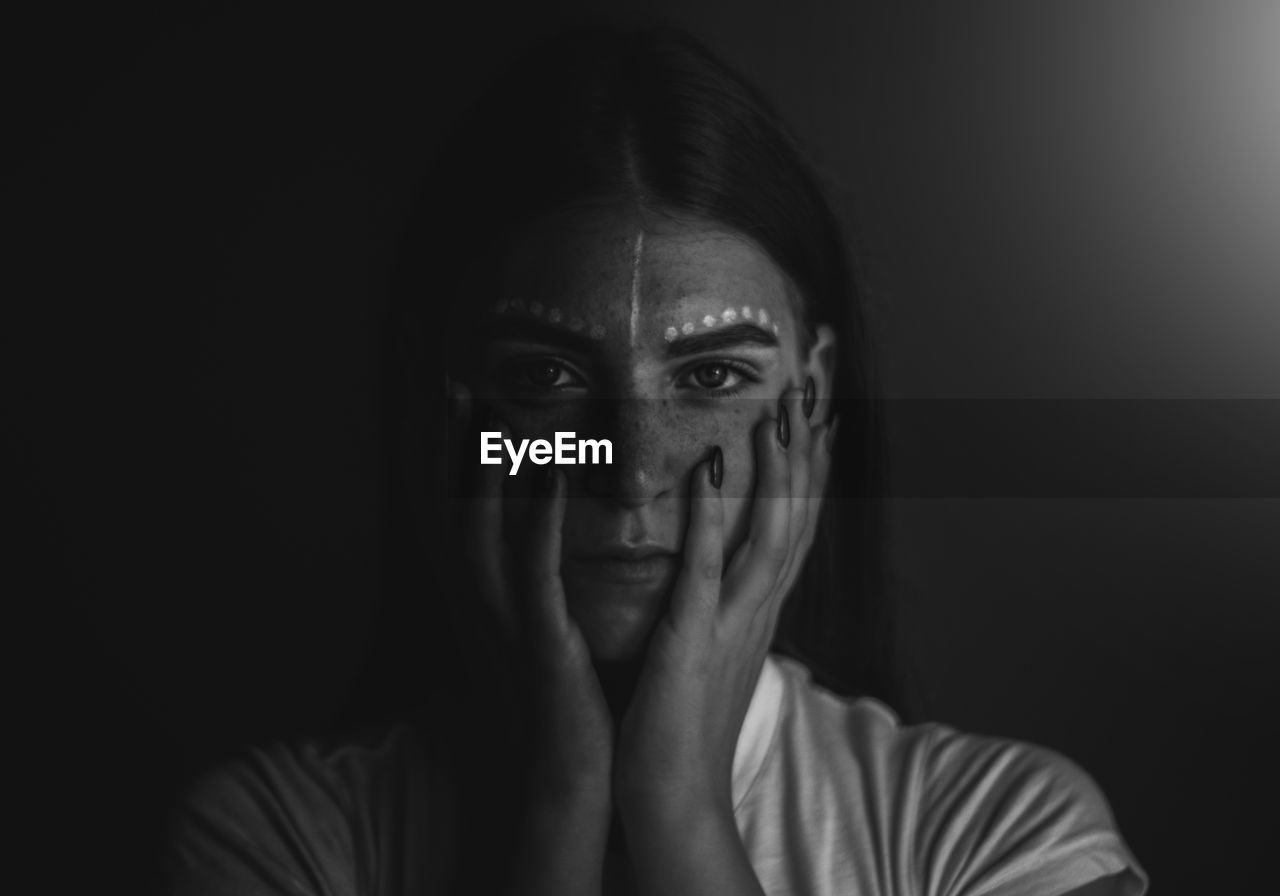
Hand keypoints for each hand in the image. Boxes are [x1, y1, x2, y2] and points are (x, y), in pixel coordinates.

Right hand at [456, 387, 612, 894]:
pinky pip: (532, 571)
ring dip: (483, 470)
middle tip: (454, 384)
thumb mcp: (550, 627)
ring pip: (480, 532)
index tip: (459, 397)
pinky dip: (535, 519)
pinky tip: (550, 472)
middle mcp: (484, 605)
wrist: (576, 776)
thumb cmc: (570, 697)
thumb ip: (542, 580)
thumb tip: (558, 526)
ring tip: (488, 408)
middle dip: (451, 449)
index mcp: (490, 598)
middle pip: (453, 511)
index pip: (462, 512)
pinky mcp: (538, 642)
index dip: (453, 457)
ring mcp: (505, 623)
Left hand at [614, 382, 833, 822]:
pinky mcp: (694, 640)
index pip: (797, 526)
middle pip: (798, 517)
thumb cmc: (681, 725)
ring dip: (779, 467)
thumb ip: (720, 607)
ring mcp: (734, 624)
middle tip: (817, 385)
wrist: (674, 799)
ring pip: (771, 532)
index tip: (821, 415)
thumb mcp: (710, 652)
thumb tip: (720, 570)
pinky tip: (714, 458)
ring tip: (782, 408)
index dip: (813, 469)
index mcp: (760, 611)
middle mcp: (760, 610)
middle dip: (810, 449)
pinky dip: (713, 510)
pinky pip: (708, 564)